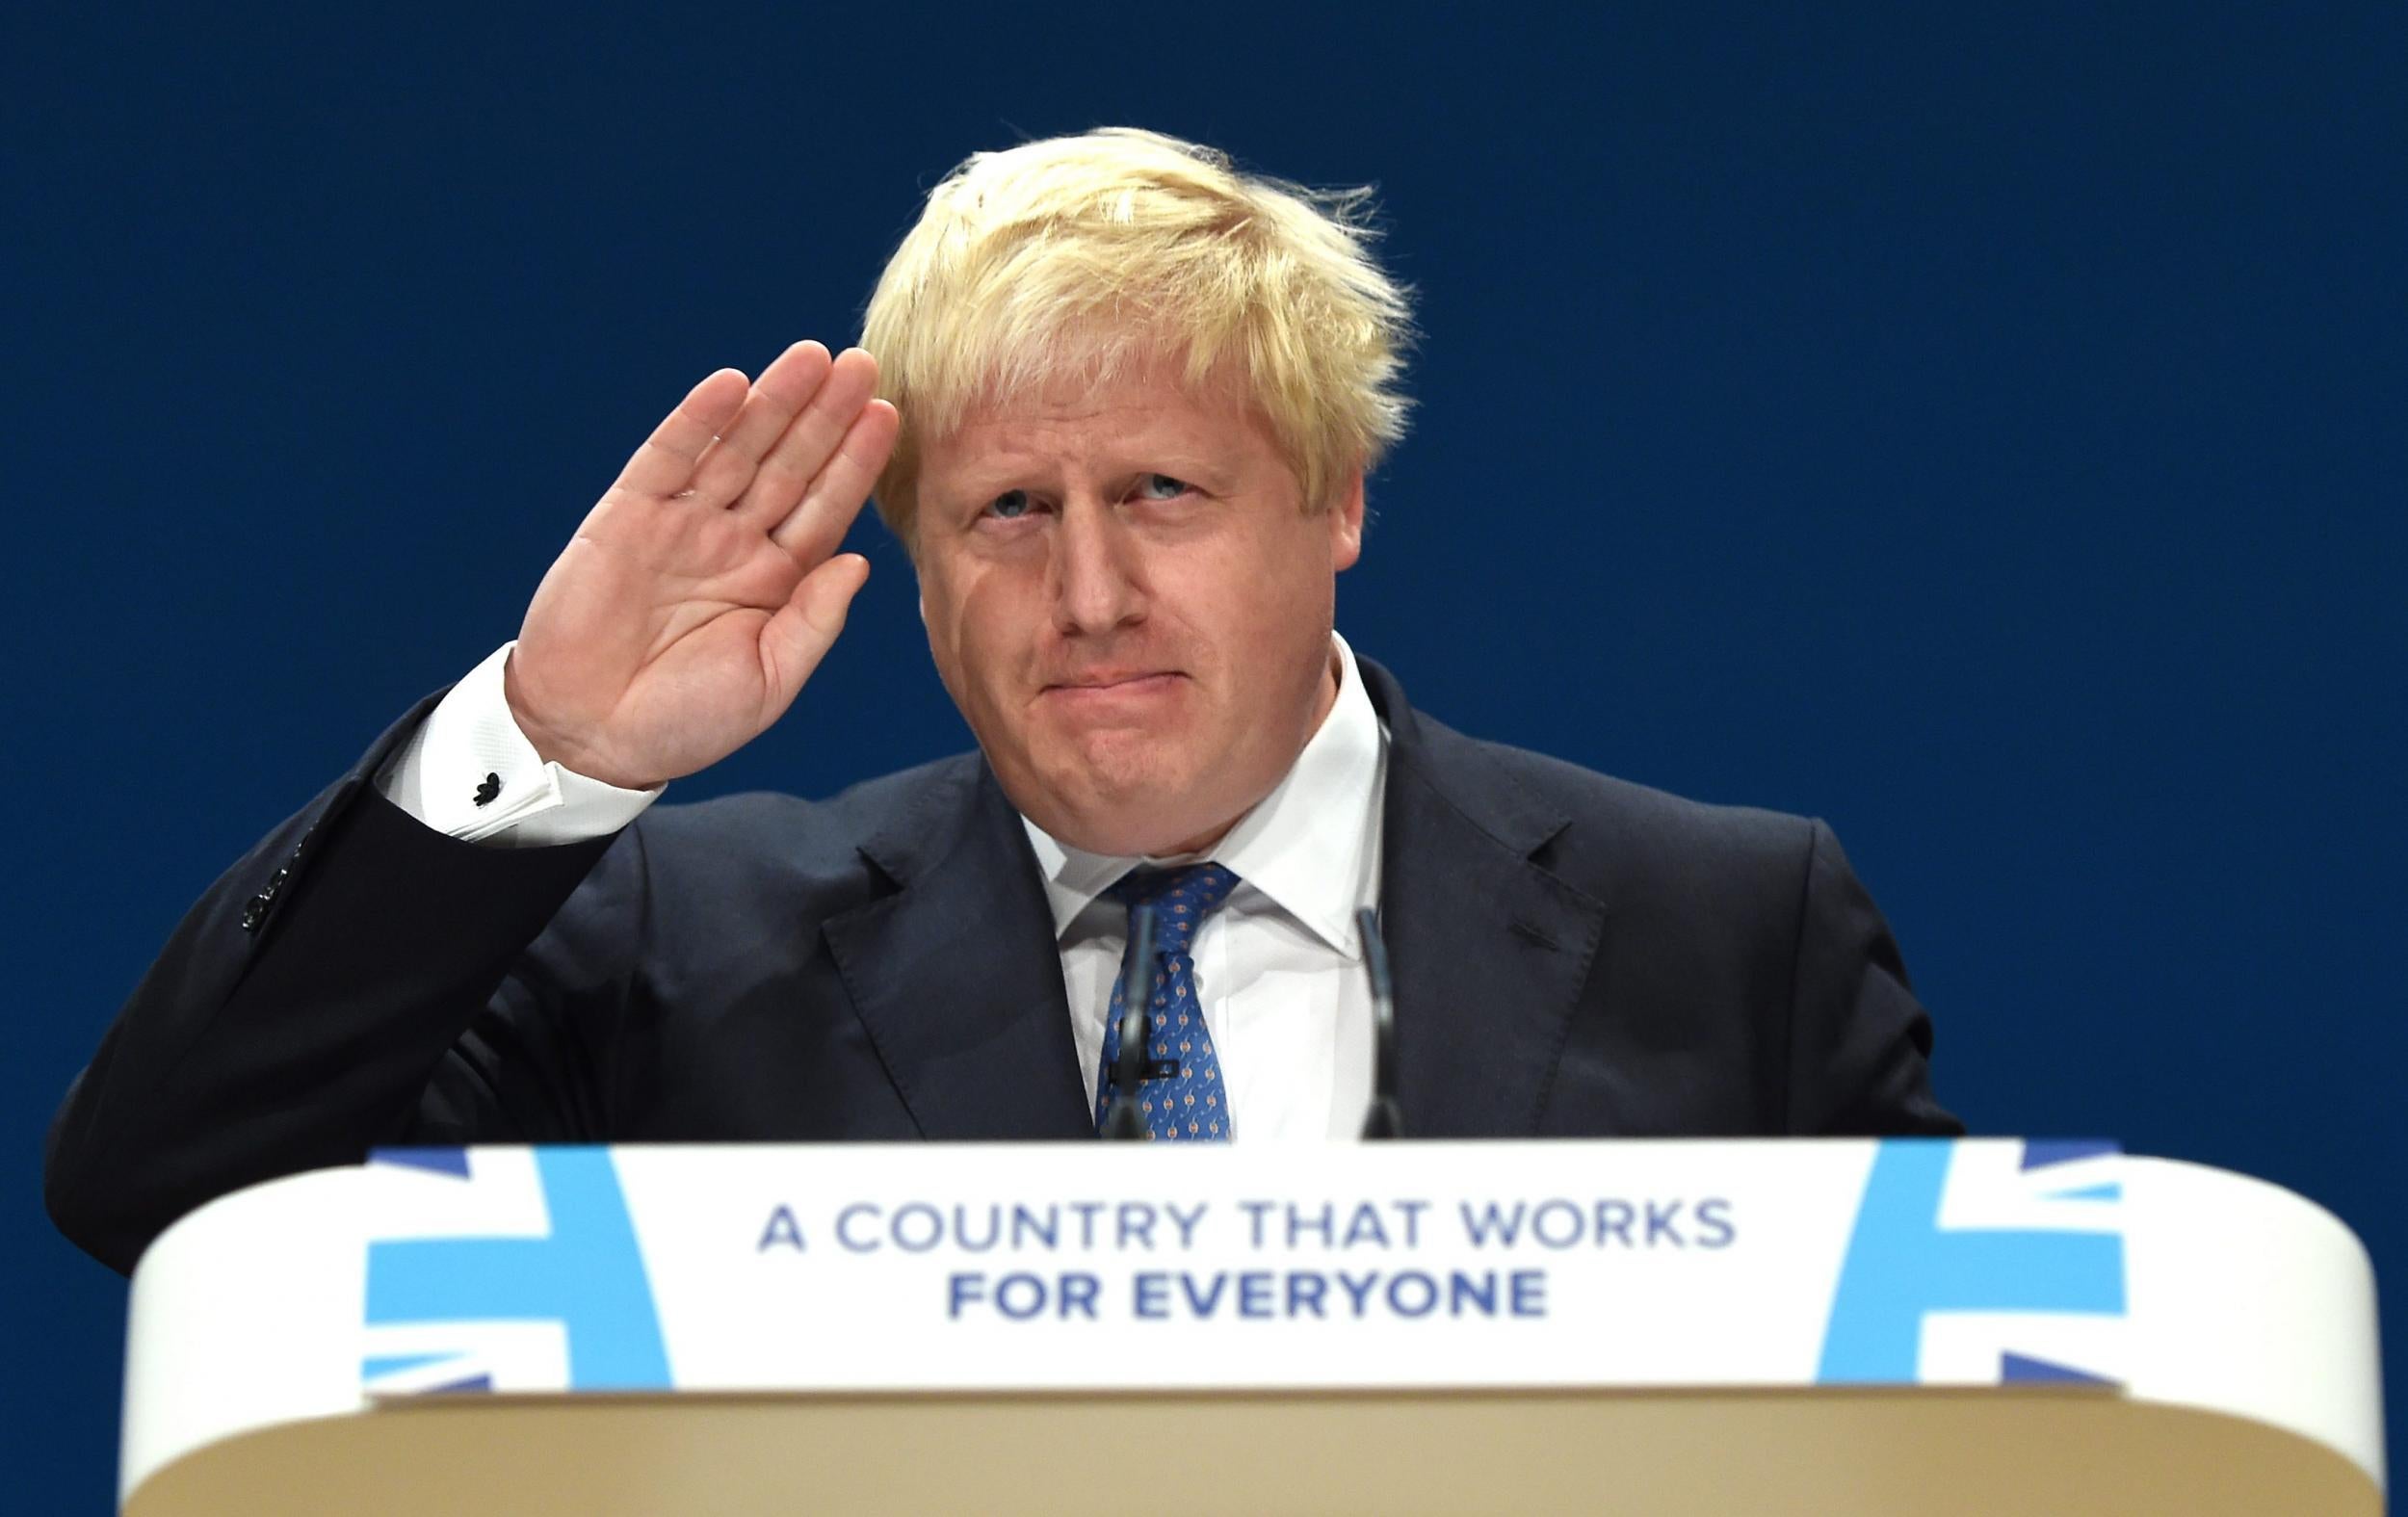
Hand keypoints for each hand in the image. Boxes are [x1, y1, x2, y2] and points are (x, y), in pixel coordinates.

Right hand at [504, 341, 898, 788]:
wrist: (589, 736)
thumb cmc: (684, 720)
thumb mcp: (768, 680)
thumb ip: (814, 620)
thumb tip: (860, 562)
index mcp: (775, 580)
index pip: (826, 508)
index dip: (856, 462)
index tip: (890, 416)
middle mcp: (734, 542)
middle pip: (790, 464)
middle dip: (826, 415)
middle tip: (864, 363)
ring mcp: (682, 523)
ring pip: (738, 448)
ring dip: (773, 401)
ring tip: (813, 357)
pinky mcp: (626, 515)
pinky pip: (668, 457)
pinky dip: (698, 420)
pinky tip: (731, 384)